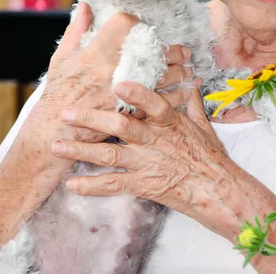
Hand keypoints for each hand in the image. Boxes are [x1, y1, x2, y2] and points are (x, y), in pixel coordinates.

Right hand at [31, 2, 191, 144]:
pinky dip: (174, 98)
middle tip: (182, 51)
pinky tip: (183, 93)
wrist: (56, 128)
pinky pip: (159, 103)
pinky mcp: (129, 111)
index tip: (141, 28)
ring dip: (178, 72)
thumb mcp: (62, 57)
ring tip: (187, 70)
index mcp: (96, 51)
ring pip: (161, 76)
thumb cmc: (59, 91)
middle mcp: (113, 69)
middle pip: (152, 50)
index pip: (125, 23)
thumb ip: (77, 29)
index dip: (135, 22)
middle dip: (171, 50)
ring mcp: (123, 91)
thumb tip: (86, 6)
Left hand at [51, 81, 230, 224]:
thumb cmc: (211, 157)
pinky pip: (113, 185)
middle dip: (92, 118)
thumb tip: (192, 83)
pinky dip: (92, 186)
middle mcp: (154, 141)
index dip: (137, 94)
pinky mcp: (142, 184)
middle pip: (121, 127)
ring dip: (82, 150)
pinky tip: (72, 184)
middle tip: (68, 113)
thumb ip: (192, 103)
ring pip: (110, 155)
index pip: (154, 104)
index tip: (118, 83)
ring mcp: (146, 164)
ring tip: (58, 145)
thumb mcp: (203, 125)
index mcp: (170, 123)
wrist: (216, 192)